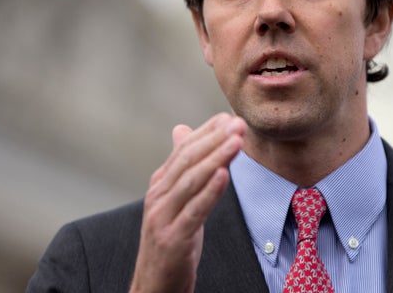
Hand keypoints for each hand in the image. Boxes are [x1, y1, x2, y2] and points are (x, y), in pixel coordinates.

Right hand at [129, 113, 245, 292]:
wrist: (154, 284)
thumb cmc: (170, 238)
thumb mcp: (175, 200)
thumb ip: (181, 167)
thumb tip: (181, 129)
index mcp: (159, 185)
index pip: (183, 150)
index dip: (207, 132)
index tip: (229, 117)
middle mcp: (158, 197)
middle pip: (187, 161)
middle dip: (215, 140)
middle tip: (238, 124)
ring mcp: (163, 217)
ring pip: (191, 181)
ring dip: (216, 158)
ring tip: (236, 142)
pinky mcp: (173, 239)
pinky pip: (194, 211)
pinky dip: (210, 191)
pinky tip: (224, 175)